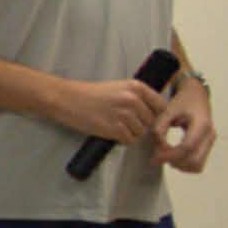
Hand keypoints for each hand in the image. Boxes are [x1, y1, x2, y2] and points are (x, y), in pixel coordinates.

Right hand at [52, 77, 167, 142]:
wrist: (66, 98)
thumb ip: (136, 97)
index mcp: (136, 87)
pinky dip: (120, 140)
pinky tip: (110, 131)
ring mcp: (125, 114)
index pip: (161, 106)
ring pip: (140, 133)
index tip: (147, 118)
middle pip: (151, 122)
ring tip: (114, 126)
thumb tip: (152, 113)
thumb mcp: (118, 88)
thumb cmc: (89, 94)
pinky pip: (128, 140)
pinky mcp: (115, 128)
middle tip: (123, 123)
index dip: (155, 115)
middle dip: (140, 125)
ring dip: (130, 133)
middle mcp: (133, 100)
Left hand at [151, 80, 215, 172]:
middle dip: (175, 162)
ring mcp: (210, 142)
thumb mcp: (167, 110)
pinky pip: (198, 164)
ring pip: (197, 166)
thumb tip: (158, 149)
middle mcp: (210, 135)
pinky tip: (173, 155)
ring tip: (165, 155)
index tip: (154, 158)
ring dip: (180, 165)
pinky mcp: (208, 147)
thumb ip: (159, 128)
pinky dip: (184, 164)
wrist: (197, 96)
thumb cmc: (181, 102)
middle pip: (194, 161)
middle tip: (159, 156)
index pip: (187, 147)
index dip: (169, 155)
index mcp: (201, 124)